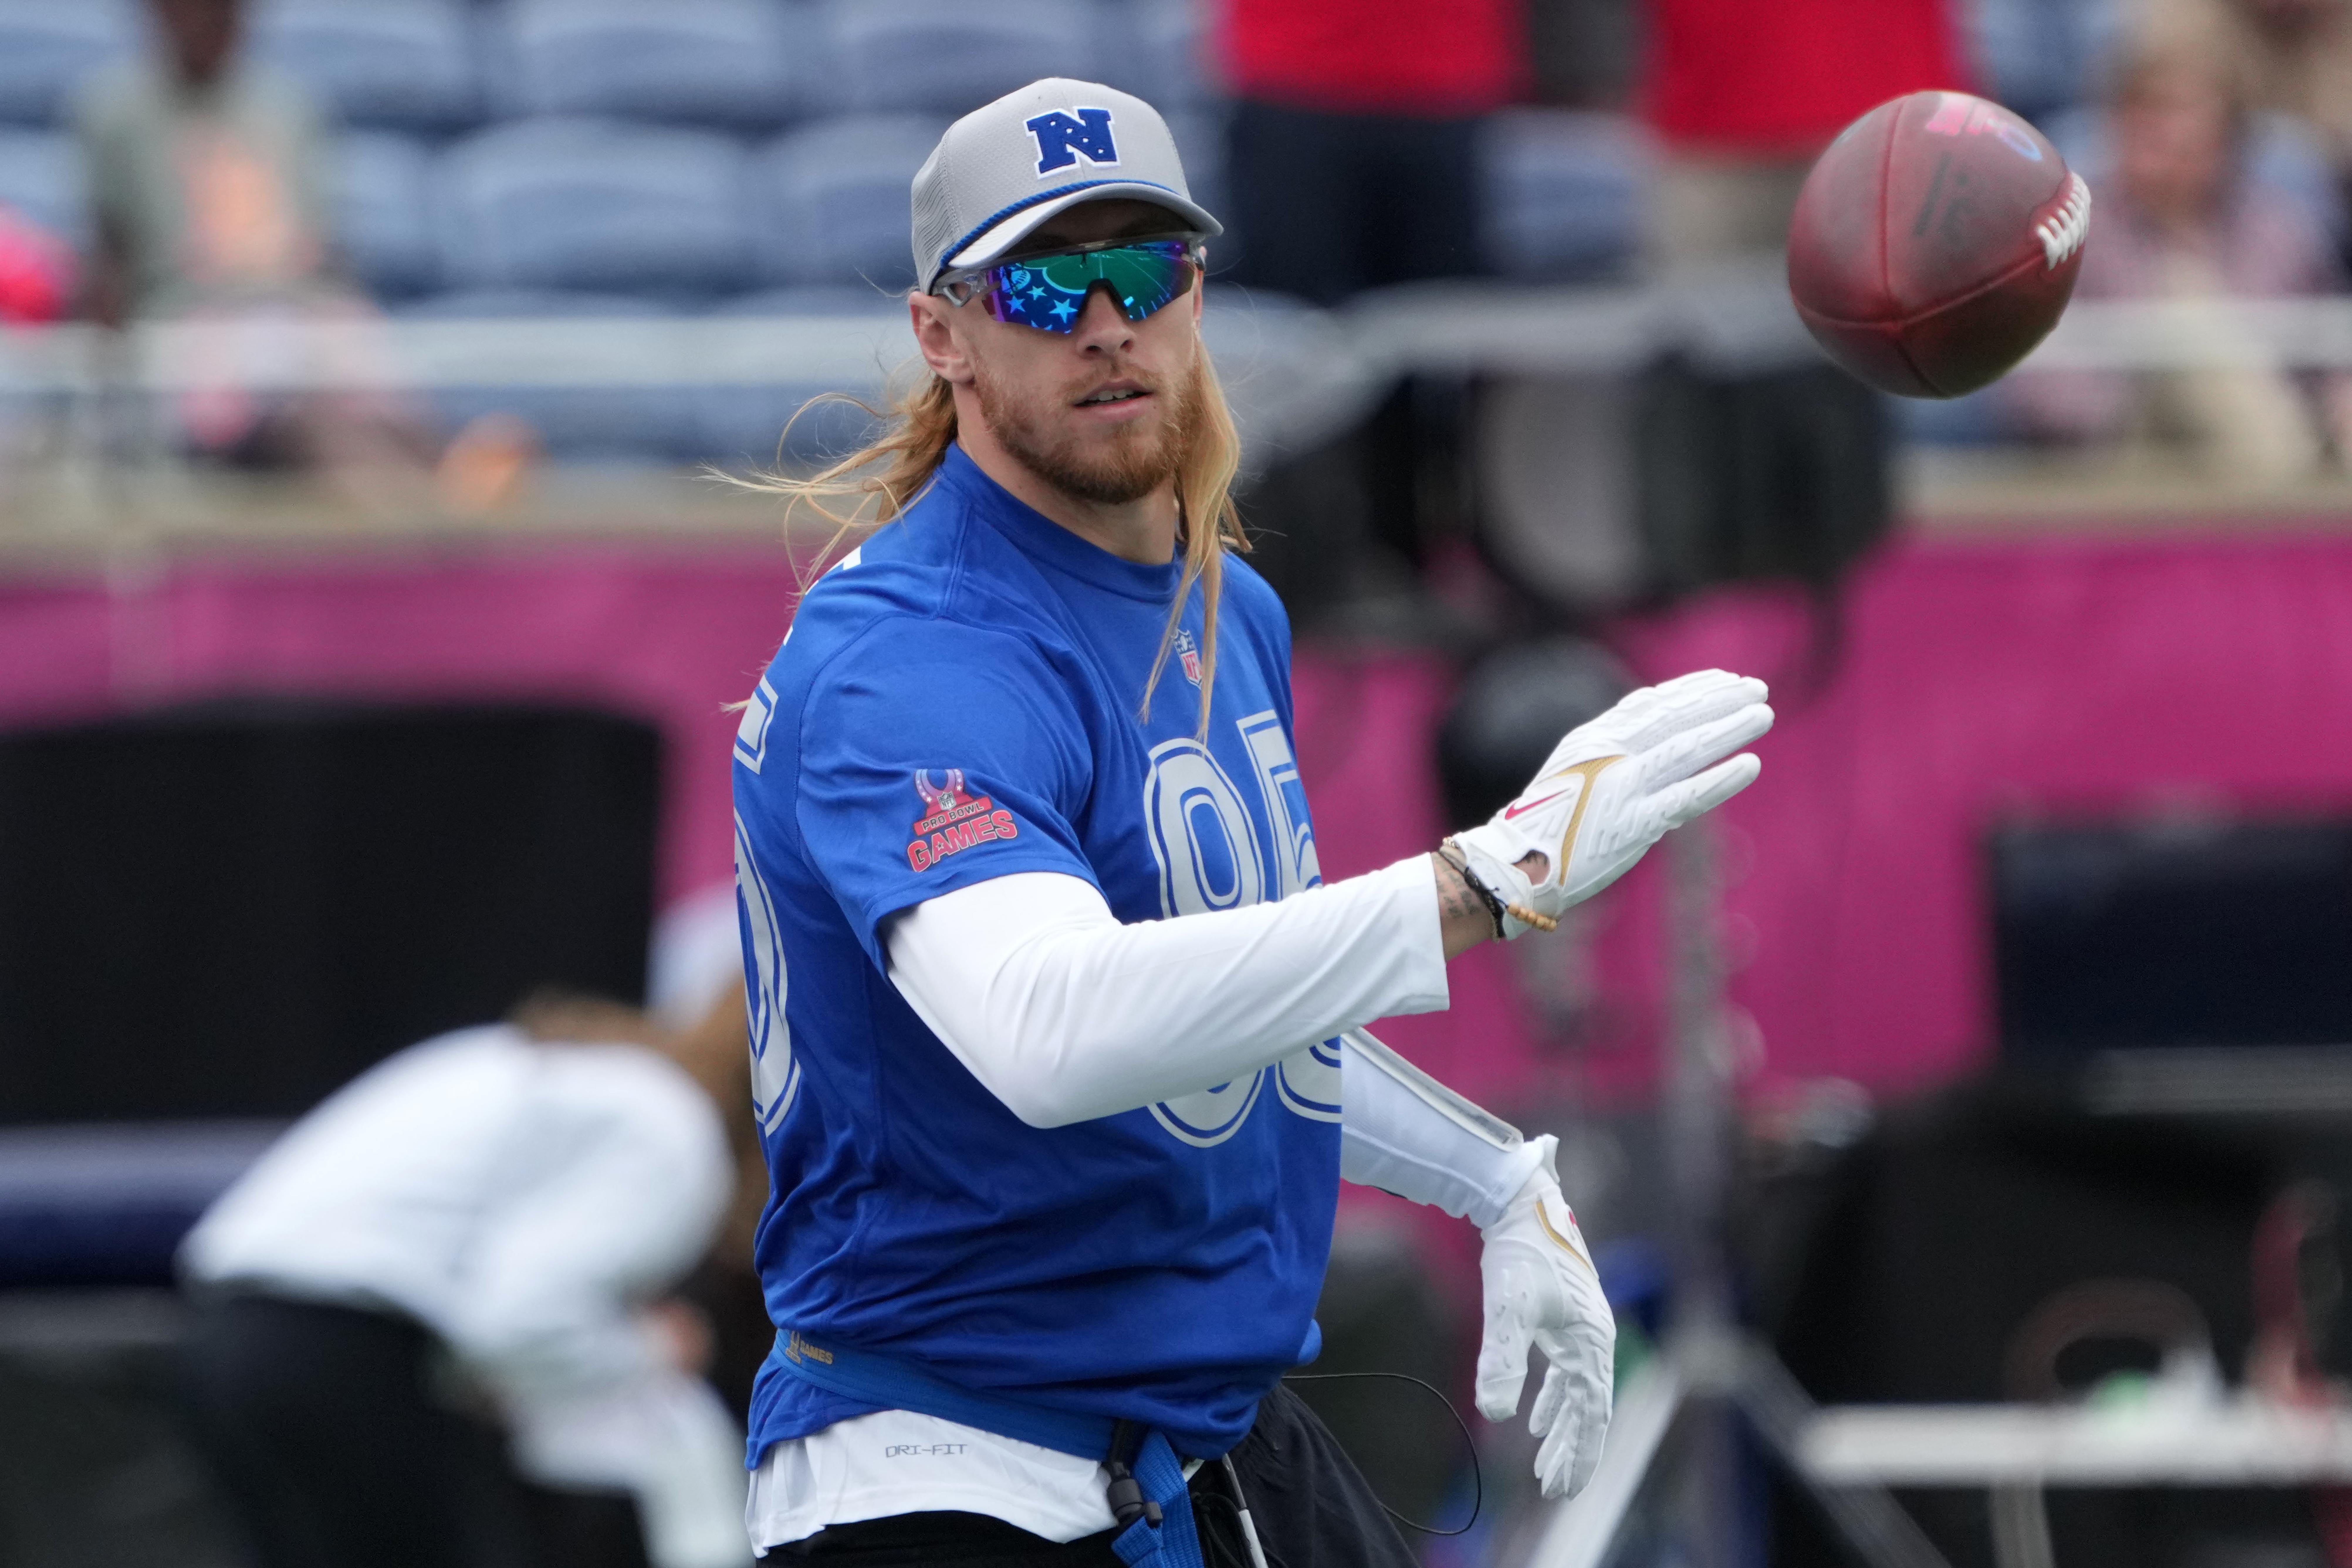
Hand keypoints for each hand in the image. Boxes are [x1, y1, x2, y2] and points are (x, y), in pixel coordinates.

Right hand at [1454, 669, 1770, 936]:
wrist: (1511, 868)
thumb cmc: (1543, 827)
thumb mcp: (1573, 773)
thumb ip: (1610, 755)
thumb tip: (1650, 739)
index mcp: (1591, 740)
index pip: (1650, 703)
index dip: (1691, 689)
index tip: (1724, 679)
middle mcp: (1607, 755)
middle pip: (1673, 717)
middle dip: (1719, 699)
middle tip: (1757, 688)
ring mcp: (1620, 787)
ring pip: (1686, 748)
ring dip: (1729, 728)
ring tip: (1763, 715)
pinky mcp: (1632, 825)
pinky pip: (1685, 797)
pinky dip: (1720, 780)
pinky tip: (1751, 764)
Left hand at [1474, 1135, 1615, 1499]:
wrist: (1518, 1200)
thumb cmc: (1517, 1252)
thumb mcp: (1507, 1307)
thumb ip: (1502, 1360)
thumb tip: (1496, 1413)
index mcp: (1592, 1340)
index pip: (1592, 1413)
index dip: (1580, 1453)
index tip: (1563, 1489)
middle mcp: (1595, 1336)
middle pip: (1588, 1409)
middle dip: (1571, 1450)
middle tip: (1552, 1488)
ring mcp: (1581, 1326)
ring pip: (1577, 1392)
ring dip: (1561, 1428)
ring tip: (1543, 1463)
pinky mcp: (1564, 1317)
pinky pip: (1566, 1372)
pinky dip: (1552, 1399)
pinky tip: (1532, 1416)